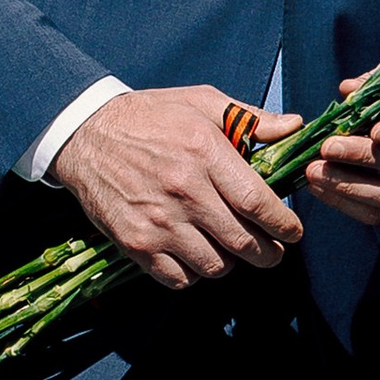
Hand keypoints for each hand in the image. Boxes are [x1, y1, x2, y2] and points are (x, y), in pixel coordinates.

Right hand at [52, 86, 302, 287]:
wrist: (85, 134)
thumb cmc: (149, 116)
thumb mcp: (201, 102)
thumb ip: (250, 118)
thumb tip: (294, 128)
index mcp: (205, 153)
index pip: (257, 203)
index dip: (283, 224)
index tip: (293, 232)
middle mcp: (184, 191)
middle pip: (242, 242)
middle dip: (268, 253)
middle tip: (273, 251)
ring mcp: (158, 222)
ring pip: (215, 266)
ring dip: (230, 263)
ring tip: (231, 250)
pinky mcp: (136, 243)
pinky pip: (179, 278)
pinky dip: (194, 273)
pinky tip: (195, 254)